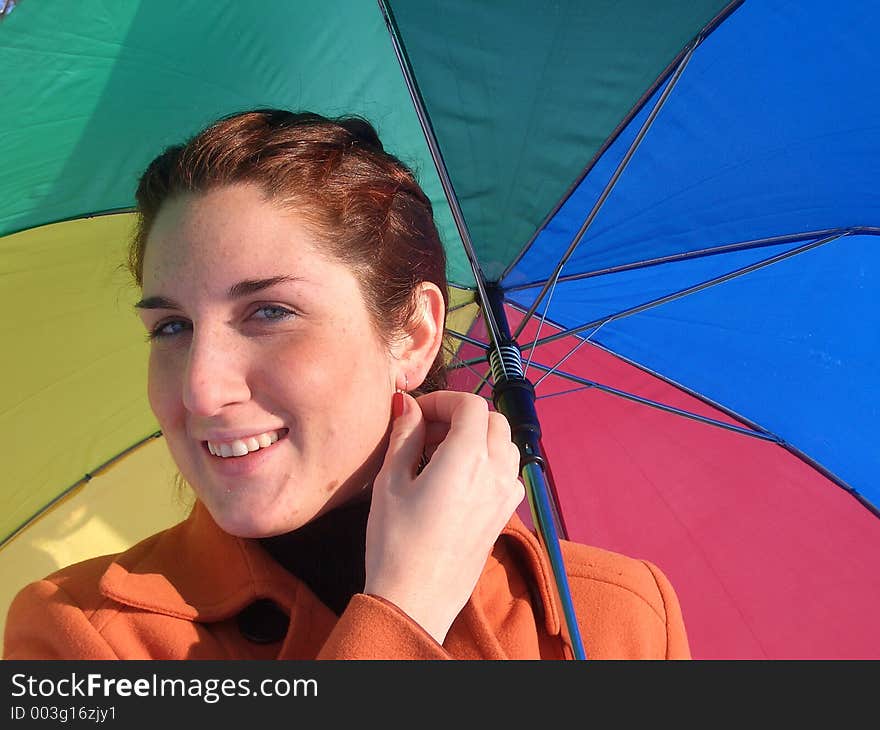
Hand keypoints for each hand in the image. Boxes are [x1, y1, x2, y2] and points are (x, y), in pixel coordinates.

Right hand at [364, 390, 524, 644]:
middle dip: (461, 415)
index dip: (443, 400)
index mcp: (468, 457)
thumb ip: (404, 436)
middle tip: (426, 431)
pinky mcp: (504, 516)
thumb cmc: (396, 542)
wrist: (415, 599)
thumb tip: (406, 404)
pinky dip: (490, 462)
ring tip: (441, 453)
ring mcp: (505, 496)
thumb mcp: (390, 482)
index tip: (416, 413)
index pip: (470, 405)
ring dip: (479, 437)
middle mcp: (495, 472)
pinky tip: (460, 478)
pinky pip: (509, 473)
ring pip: (506, 445)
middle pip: (493, 420)